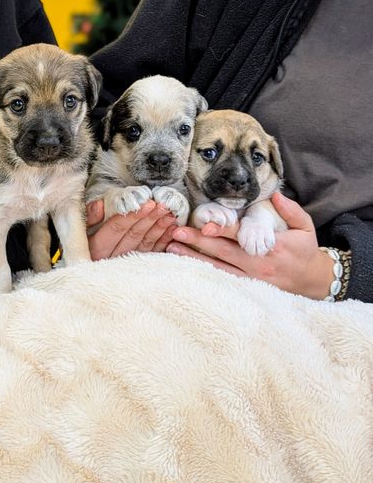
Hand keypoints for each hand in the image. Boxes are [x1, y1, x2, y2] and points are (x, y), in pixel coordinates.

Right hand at [87, 199, 178, 259]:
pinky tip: (171, 230)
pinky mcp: (136, 268)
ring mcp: (125, 265)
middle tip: (164, 205)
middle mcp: (111, 257)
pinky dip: (163, 241)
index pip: (117, 228)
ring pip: (145, 244)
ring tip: (170, 214)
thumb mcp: (78, 231)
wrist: (86, 282)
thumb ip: (88, 218)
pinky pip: (151, 254)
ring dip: (159, 228)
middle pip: (133, 235)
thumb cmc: (81, 245)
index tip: (148, 203)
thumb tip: (99, 205)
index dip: (133, 215)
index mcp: (96, 247)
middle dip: (150, 218)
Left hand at [165, 193, 334, 298]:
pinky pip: (220, 279)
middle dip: (198, 242)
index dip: (223, 230)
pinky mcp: (245, 287)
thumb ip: (291, 210)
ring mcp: (250, 278)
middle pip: (223, 252)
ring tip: (171, 248)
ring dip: (193, 257)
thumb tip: (275, 195)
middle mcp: (257, 263)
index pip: (242, 236)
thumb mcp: (305, 227)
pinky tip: (184, 265)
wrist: (311, 282)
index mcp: (271, 246)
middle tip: (176, 233)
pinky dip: (201, 271)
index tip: (205, 225)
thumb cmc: (304, 250)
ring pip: (217, 267)